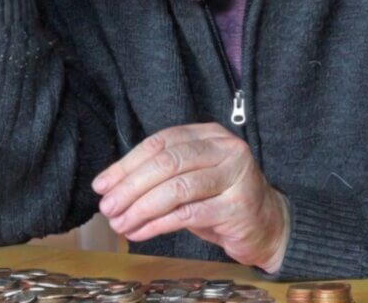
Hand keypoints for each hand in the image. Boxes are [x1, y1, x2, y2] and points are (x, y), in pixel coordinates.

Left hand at [92, 124, 290, 272]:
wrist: (266, 224)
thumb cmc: (220, 199)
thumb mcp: (191, 177)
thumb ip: (160, 173)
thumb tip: (109, 186)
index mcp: (210, 134)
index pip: (161, 142)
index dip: (127, 163)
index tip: (102, 185)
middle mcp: (226, 148)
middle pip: (168, 162)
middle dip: (130, 187)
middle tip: (108, 208)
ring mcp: (236, 175)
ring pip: (177, 188)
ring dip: (141, 208)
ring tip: (121, 224)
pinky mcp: (238, 206)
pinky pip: (189, 213)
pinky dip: (158, 224)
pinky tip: (141, 232)